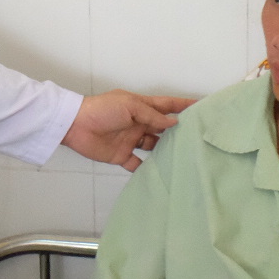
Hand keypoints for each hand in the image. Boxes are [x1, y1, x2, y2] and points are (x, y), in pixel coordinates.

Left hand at [62, 91, 195, 171]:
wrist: (75, 126)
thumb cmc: (102, 110)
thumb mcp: (130, 106)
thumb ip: (152, 115)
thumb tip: (174, 122)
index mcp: (141, 107)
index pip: (167, 105)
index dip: (183, 105)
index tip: (203, 107)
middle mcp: (138, 124)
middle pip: (163, 128)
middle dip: (179, 131)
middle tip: (199, 138)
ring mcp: (131, 140)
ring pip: (154, 146)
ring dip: (166, 151)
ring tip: (185, 157)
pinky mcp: (122, 155)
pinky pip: (138, 164)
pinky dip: (148, 169)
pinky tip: (162, 173)